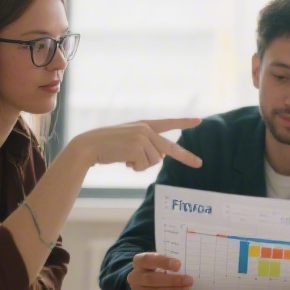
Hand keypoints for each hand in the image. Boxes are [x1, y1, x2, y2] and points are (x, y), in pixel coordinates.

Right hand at [76, 118, 202, 171]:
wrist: (89, 145)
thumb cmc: (107, 145)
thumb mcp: (129, 141)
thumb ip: (146, 145)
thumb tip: (160, 158)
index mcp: (144, 125)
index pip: (168, 123)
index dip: (184, 122)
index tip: (199, 121)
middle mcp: (146, 129)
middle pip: (169, 148)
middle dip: (186, 157)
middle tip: (200, 164)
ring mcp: (142, 137)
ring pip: (154, 161)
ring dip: (141, 165)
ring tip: (126, 158)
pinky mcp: (138, 147)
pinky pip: (145, 165)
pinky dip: (135, 167)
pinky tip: (124, 160)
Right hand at [127, 253, 192, 289]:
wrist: (148, 287)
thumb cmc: (159, 271)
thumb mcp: (161, 263)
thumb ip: (170, 264)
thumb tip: (186, 268)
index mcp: (139, 261)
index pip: (148, 259)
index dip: (163, 262)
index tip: (178, 265)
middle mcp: (134, 276)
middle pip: (152, 279)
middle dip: (172, 280)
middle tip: (188, 280)